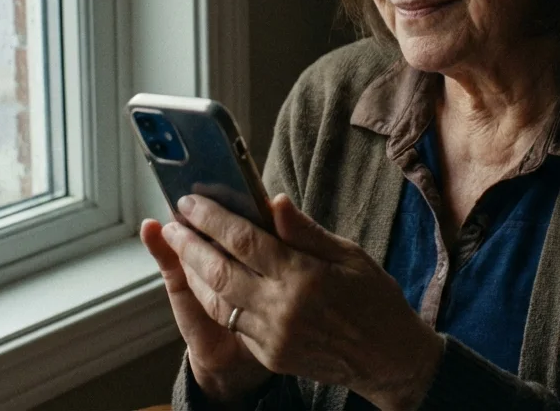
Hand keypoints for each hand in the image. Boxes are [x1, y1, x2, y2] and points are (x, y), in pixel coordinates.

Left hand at [162, 194, 444, 410]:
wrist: (387, 359)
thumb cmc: (375, 300)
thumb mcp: (350, 255)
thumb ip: (306, 232)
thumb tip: (273, 201)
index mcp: (304, 276)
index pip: (244, 240)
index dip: (212, 218)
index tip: (191, 201)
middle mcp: (282, 307)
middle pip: (220, 270)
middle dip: (190, 242)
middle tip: (173, 221)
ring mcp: (273, 336)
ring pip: (218, 300)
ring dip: (194, 271)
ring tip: (181, 247)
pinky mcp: (270, 355)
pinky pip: (231, 323)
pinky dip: (214, 299)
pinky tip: (206, 281)